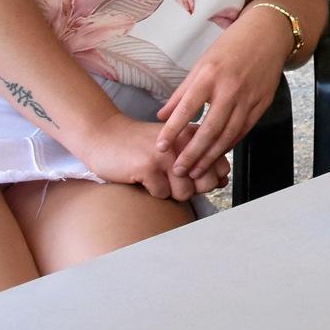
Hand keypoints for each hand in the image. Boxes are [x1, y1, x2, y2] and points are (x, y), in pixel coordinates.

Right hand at [75, 111, 218, 202]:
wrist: (105, 135)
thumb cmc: (143, 145)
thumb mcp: (177, 146)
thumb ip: (201, 160)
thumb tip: (223, 181)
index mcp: (196, 135)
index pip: (222, 168)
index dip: (208, 179)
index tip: (190, 174)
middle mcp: (185, 142)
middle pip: (206, 184)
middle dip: (191, 189)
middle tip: (171, 177)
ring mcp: (167, 154)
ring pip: (184, 193)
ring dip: (169, 191)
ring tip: (157, 176)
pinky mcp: (147, 166)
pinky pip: (161, 194)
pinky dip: (152, 191)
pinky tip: (143, 176)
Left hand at [154, 5, 289, 179]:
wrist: (269, 34)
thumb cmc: (231, 46)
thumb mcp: (201, 63)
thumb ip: (183, 92)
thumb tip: (162, 116)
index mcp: (210, 75)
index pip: (186, 109)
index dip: (172, 131)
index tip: (160, 148)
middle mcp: (230, 88)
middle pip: (209, 129)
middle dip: (192, 154)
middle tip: (178, 171)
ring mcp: (249, 97)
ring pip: (228, 134)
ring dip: (211, 156)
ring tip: (196, 172)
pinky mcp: (263, 103)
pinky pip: (244, 129)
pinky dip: (230, 144)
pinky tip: (218, 154)